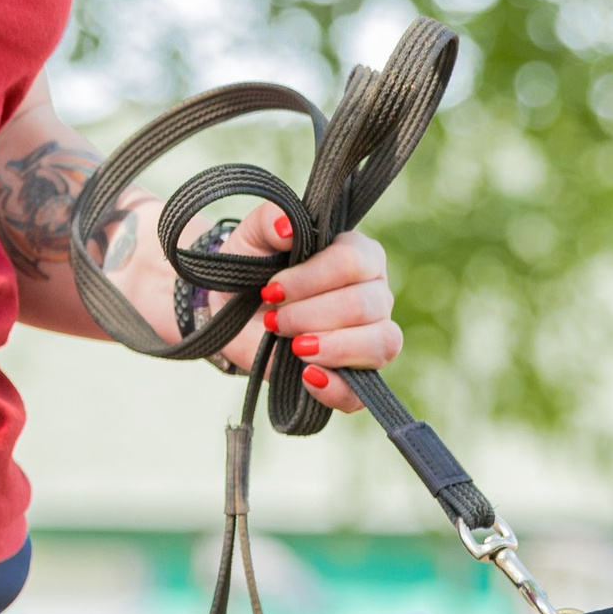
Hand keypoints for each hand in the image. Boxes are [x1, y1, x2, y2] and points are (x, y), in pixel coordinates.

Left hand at [221, 204, 400, 410]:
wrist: (232, 309)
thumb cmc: (251, 267)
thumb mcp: (252, 237)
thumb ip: (270, 220)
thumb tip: (287, 228)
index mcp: (359, 254)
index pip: (353, 262)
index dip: (311, 279)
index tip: (271, 291)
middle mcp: (374, 294)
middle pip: (366, 305)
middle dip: (312, 315)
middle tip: (275, 319)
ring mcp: (370, 336)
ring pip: (380, 343)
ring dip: (331, 347)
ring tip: (294, 346)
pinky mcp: (353, 376)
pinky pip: (364, 393)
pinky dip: (338, 389)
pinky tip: (308, 377)